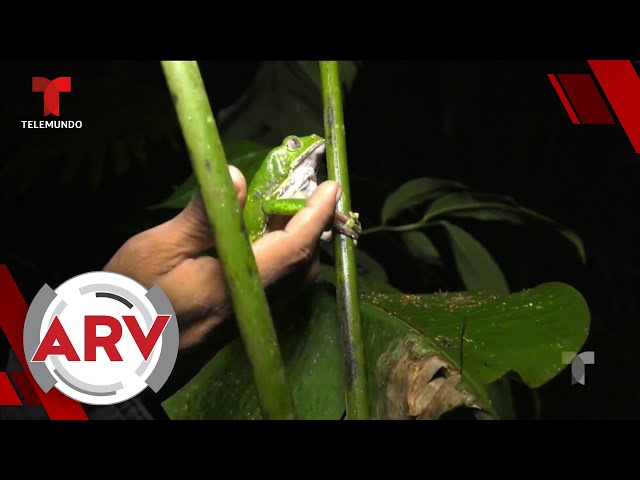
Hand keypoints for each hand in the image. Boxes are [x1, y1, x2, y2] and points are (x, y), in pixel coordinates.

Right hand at [103, 166, 340, 398]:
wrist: (112, 359)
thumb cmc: (125, 302)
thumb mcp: (156, 249)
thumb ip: (202, 217)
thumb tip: (237, 178)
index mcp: (234, 288)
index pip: (293, 249)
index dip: (316, 215)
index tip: (330, 187)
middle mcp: (249, 308)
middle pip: (301, 267)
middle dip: (312, 228)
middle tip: (306, 194)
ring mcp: (244, 321)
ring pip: (291, 281)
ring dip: (298, 245)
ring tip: (284, 212)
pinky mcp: (235, 326)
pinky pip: (274, 290)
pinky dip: (281, 260)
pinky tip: (259, 243)